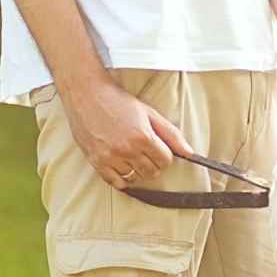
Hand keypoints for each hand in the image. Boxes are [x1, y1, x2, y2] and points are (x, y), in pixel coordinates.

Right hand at [63, 75, 193, 189]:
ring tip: (131, 154)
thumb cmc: (117, 101)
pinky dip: (121, 178)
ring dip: (137, 169)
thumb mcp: (149, 112)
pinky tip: (121, 165)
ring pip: (135, 178)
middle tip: (144, 151)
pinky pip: (116, 183)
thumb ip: (171, 134)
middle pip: (152, 172)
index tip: (158, 148)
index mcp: (143, 136)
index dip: (164, 155)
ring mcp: (110, 157)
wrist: (86, 94)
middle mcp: (127, 149)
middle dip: (153, 163)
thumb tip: (189, 152)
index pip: (166, 161)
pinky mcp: (97, 162)